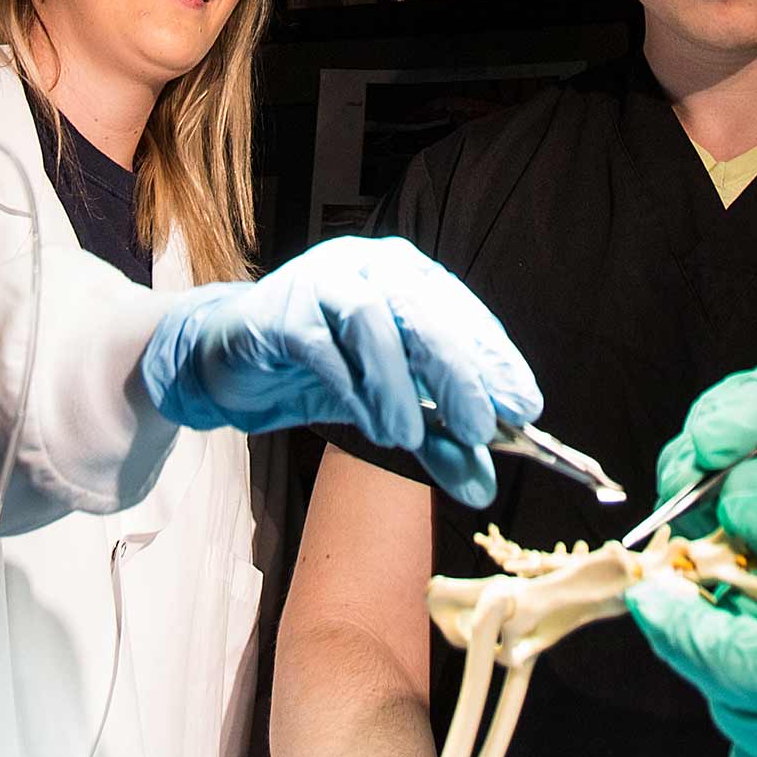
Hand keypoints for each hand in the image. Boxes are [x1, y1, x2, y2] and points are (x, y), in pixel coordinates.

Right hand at [141, 236, 541, 506]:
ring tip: (410, 438)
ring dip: (396, 385)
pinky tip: (366, 425)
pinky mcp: (279, 310)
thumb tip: (484, 488)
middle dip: (457, 372)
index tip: (524, 406)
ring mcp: (321, 281)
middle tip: (480, 427)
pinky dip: (349, 387)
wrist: (232, 361)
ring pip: (370, 323)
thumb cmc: (320, 371)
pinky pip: (319, 345)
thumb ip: (437, 442)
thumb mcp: (389, 410)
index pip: (462, 313)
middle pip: (424, 312)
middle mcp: (369, 267)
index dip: (495, 358)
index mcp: (406, 278)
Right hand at [654, 352, 756, 549]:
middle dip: (696, 455)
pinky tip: (692, 531)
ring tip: (686, 511)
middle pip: (714, 419)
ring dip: (686, 488)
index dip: (734, 418)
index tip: (710, 449)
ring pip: (692, 456)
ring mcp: (743, 450)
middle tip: (683, 485)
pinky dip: (688, 516)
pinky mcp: (728, 489)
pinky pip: (691, 496)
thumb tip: (725, 503)